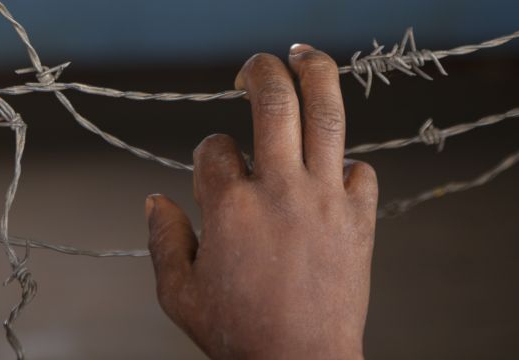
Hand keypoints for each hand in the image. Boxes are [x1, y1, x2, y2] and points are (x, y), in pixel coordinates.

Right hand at [145, 44, 377, 358]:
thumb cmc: (240, 336)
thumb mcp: (179, 295)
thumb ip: (164, 241)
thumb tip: (156, 200)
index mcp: (229, 207)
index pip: (214, 147)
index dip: (209, 152)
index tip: (214, 168)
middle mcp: (279, 190)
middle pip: (272, 101)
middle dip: (259, 71)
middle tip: (253, 67)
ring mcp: (324, 200)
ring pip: (325, 114)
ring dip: (314, 75)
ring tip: (304, 56)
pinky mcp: (359, 219)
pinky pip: (362, 170)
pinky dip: (347, 165)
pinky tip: (333, 170)